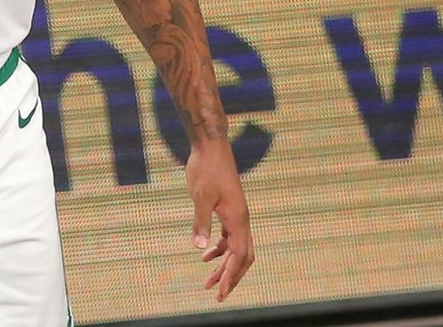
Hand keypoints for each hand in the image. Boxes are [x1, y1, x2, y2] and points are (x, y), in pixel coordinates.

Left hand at [186, 140, 253, 300]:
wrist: (210, 147)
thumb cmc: (205, 169)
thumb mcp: (200, 196)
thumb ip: (201, 222)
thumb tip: (200, 248)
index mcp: (238, 219)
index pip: (239, 256)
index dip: (231, 276)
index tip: (222, 293)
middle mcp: (241, 219)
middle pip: (243, 257)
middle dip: (231, 277)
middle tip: (217, 295)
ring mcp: (236, 214)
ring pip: (236, 248)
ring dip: (224, 265)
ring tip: (208, 281)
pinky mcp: (228, 209)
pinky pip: (229, 237)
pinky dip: (220, 249)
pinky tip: (206, 255)